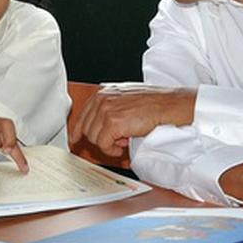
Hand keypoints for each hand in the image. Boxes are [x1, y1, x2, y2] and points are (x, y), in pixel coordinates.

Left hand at [70, 84, 196, 156]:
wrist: (167, 106)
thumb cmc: (153, 103)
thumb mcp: (125, 99)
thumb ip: (110, 108)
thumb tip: (100, 125)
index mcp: (103, 92)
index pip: (83, 114)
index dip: (78, 129)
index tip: (75, 139)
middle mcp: (102, 99)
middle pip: (86, 128)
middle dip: (99, 139)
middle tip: (115, 141)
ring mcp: (105, 110)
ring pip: (93, 138)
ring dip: (108, 144)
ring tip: (123, 140)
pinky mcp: (112, 123)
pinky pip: (103, 144)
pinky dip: (112, 149)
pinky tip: (122, 146)